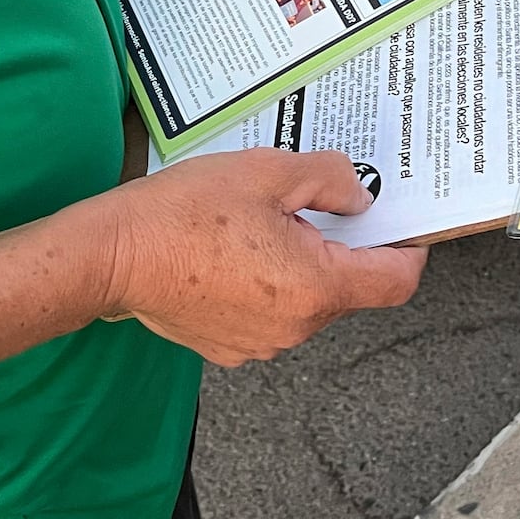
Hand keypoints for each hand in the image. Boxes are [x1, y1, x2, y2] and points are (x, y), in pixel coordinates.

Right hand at [94, 149, 426, 365]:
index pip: (396, 281)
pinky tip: (232, 251)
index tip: (401, 224)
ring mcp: (261, 344)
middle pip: (348, 289)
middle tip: (305, 204)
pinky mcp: (230, 346)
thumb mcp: (266, 171)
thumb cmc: (183, 213)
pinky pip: (271, 313)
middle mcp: (296, 327)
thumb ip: (329, 179)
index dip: (408, 249)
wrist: (111, 256)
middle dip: (337, 246)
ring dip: (299, 265)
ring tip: (257, 224)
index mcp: (316, 287)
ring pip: (307, 301)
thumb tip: (358, 196)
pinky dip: (266, 284)